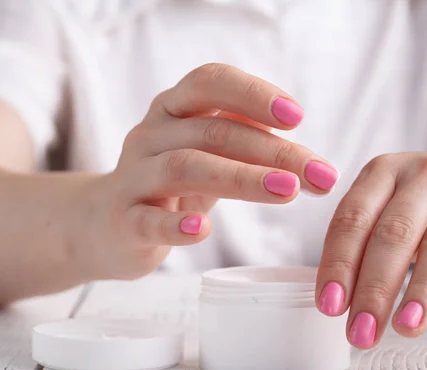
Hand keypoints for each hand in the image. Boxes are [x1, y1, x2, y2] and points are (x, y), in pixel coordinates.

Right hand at [83, 63, 338, 279]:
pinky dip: (176, 225)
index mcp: (173, 109)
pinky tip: (203, 230)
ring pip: (185, 168)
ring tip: (289, 191)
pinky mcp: (124, 222)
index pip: (210, 82)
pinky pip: (146, 220)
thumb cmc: (171, 184)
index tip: (297, 117)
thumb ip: (248, 146)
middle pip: (213, 131)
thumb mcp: (207, 154)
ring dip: (242, 178)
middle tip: (320, 175)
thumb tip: (312, 161)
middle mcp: (151, 135)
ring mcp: (133, 177)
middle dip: (272, 151)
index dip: (253, 93)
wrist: (106, 224)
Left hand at [315, 132, 426, 347]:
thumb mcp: (396, 199)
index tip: (329, 306)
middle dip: (374, 288)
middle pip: (394, 233)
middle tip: (362, 333)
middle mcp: (426, 172)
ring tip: (406, 328)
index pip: (352, 218)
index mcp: (384, 171)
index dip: (338, 263)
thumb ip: (368, 238)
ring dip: (423, 289)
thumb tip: (339, 298)